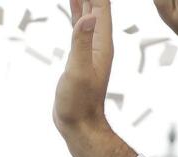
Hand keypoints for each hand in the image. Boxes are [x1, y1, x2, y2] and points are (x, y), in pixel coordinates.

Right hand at [52, 0, 136, 156]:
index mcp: (101, 43)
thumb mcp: (78, 70)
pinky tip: (75, 4)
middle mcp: (98, 43)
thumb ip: (81, 43)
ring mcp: (90, 48)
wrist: (79, 124)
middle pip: (97, 7)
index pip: (101, 7)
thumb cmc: (79, 102)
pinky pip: (79, 25)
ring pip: (88, 13)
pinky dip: (77, 11)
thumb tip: (90, 17)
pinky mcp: (80, 54)